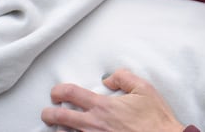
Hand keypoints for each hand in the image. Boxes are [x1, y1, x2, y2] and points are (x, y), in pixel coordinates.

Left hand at [41, 69, 184, 131]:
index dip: (58, 91)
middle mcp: (95, 125)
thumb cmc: (156, 119)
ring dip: (61, 130)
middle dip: (49, 114)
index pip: (71, 94)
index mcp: (103, 107)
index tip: (55, 93)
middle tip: (47, 113)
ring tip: (60, 127)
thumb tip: (108, 78)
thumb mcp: (144, 88)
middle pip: (61, 118)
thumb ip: (123, 77)